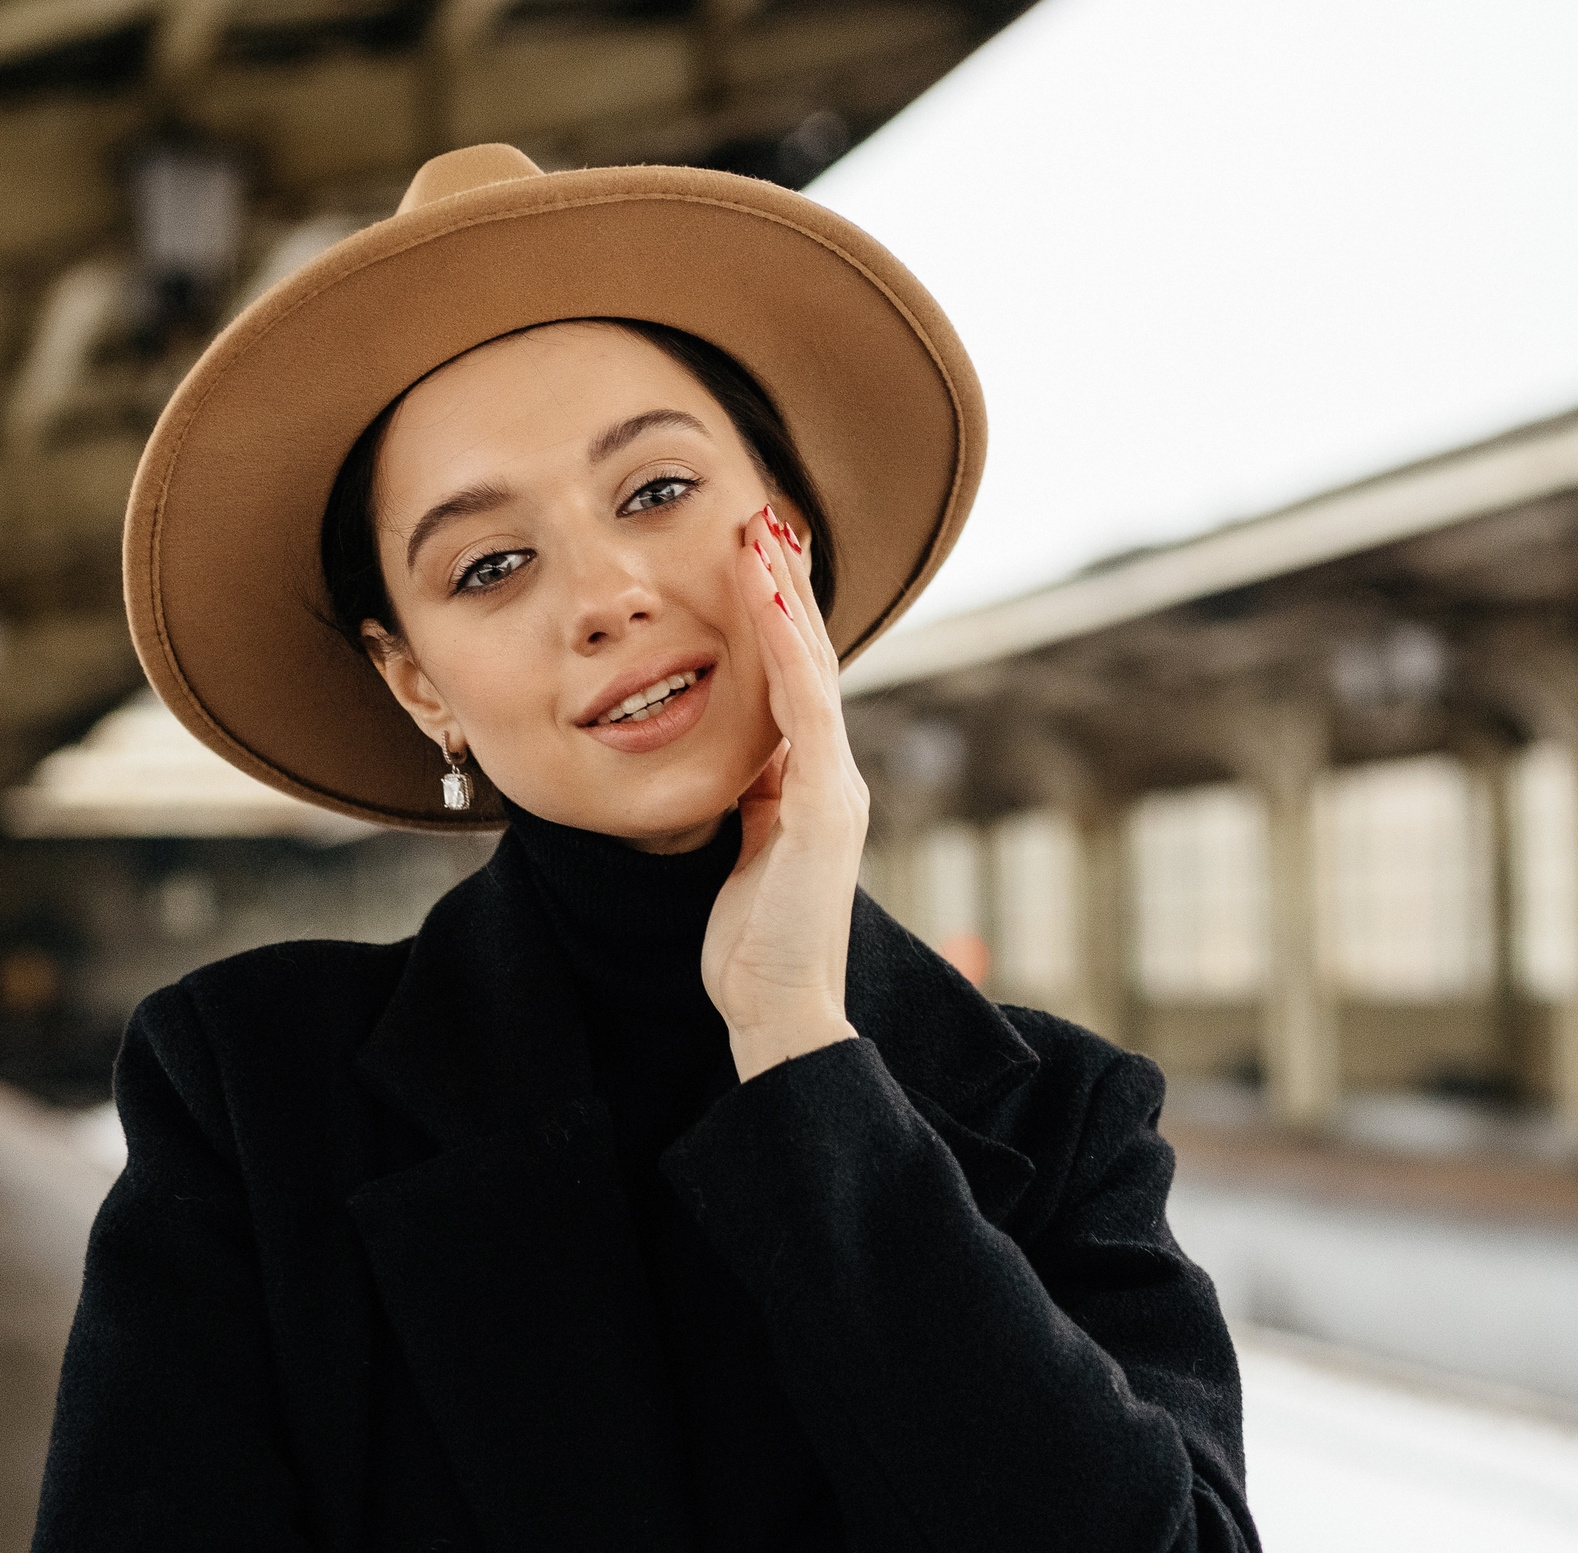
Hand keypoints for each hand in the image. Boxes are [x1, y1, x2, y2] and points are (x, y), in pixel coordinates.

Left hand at [703, 503, 867, 1081]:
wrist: (779, 1009)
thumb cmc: (754, 946)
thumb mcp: (746, 855)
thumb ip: (752, 806)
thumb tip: (741, 769)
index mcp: (811, 788)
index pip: (794, 686)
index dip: (778, 622)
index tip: (754, 562)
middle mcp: (833, 777)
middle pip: (808, 662)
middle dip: (786, 590)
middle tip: (764, 519)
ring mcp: (836, 788)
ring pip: (809, 669)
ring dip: (784, 597)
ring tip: (761, 532)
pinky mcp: (825, 805)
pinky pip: (803, 707)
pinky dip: (785, 645)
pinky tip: (763, 595)